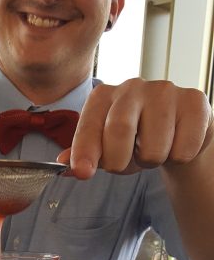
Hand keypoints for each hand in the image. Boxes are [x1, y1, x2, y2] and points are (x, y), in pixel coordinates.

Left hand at [56, 79, 213, 178]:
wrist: (178, 131)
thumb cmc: (136, 139)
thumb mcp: (106, 148)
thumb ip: (85, 155)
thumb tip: (65, 165)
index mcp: (103, 96)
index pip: (89, 125)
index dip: (85, 150)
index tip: (83, 172)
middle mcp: (132, 87)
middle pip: (119, 131)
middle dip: (120, 161)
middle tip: (127, 163)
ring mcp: (165, 90)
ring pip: (154, 149)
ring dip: (152, 160)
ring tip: (155, 148)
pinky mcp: (194, 102)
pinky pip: (183, 150)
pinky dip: (179, 156)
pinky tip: (177, 142)